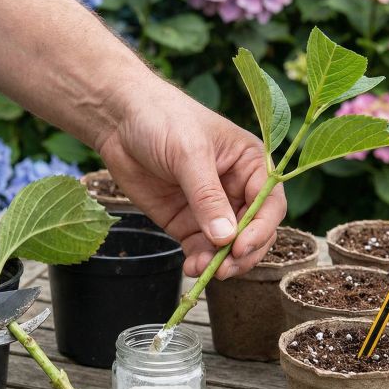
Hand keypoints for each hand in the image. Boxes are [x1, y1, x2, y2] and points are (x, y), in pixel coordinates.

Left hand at [96, 81, 286, 278]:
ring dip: (220, 262)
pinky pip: (201, 248)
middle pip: (254, 231)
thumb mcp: (188, 154)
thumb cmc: (162, 119)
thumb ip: (207, 196)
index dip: (261, 228)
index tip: (240, 246)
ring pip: (228, 246)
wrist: (118, 120)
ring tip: (203, 268)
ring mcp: (211, 208)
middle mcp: (236, 188)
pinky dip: (200, 261)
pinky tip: (192, 266)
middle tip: (224, 267)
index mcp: (250, 164)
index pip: (269, 203)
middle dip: (243, 252)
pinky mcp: (186, 221)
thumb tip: (226, 238)